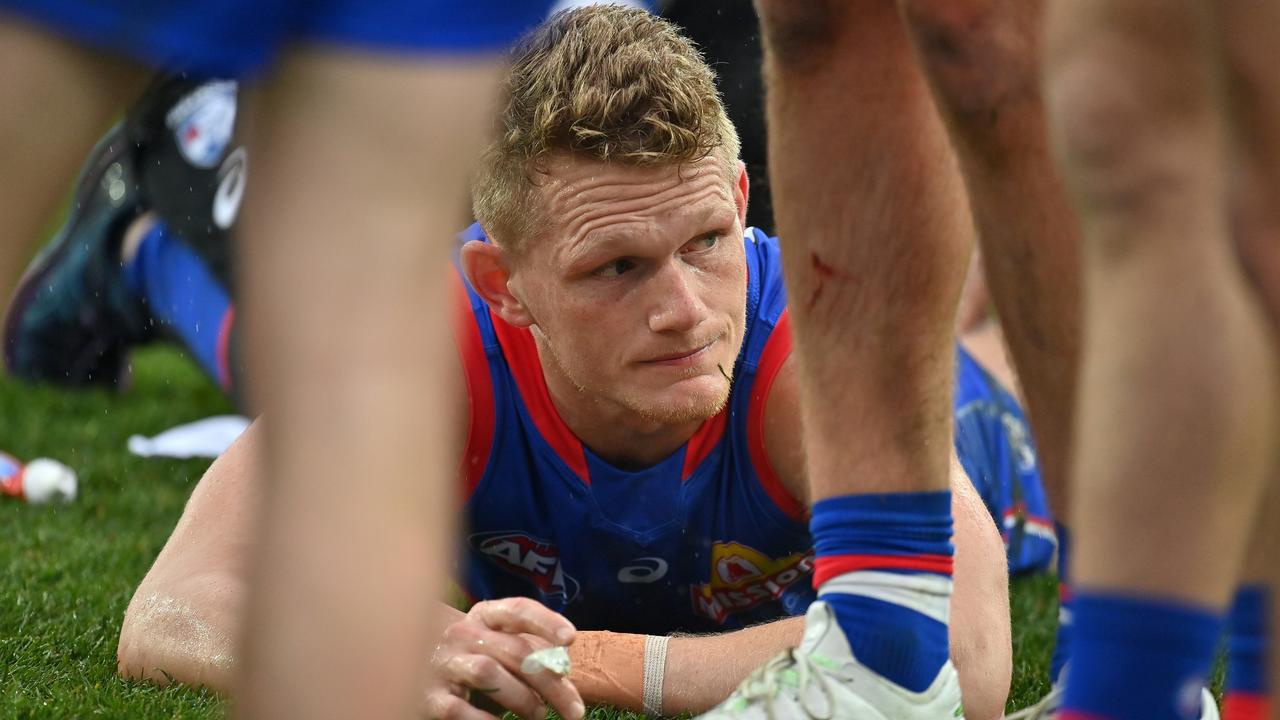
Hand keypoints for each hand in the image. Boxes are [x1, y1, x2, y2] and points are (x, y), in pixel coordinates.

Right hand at [422, 598, 584, 719]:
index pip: (518, 610)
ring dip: (522, 698)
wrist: (410, 660)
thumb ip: (532, 653)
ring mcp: (443, 663)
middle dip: (551, 683)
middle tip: (574, 711)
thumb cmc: (474, 654)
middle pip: (515, 650)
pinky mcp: (428, 696)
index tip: (570, 638)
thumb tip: (566, 677)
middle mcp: (463, 633)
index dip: (545, 621)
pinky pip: (458, 709)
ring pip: (488, 673)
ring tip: (539, 715)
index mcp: (485, 615)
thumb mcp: (499, 643)